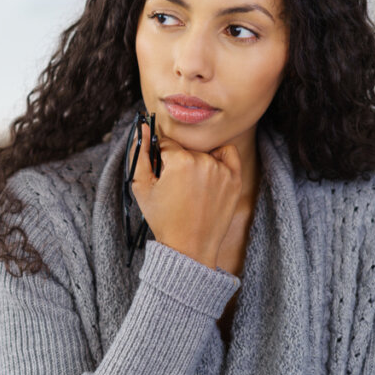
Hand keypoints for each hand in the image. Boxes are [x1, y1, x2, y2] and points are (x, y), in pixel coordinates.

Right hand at [129, 122, 241, 268]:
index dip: (159, 160)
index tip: (161, 177)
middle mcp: (204, 161)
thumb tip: (142, 128)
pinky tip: (208, 175)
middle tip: (174, 187)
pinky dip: (218, 158)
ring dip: (195, 163)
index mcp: (180, 160)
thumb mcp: (141, 186)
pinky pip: (227, 154)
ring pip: (202, 153)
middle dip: (176, 162)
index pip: (165, 145)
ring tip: (190, 188)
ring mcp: (222, 170)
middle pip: (184, 149)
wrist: (189, 247)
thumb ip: (139, 153)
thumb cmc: (163, 219)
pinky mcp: (235, 179)